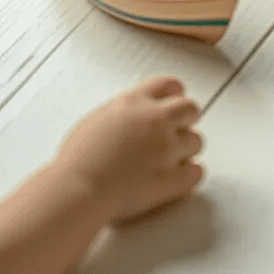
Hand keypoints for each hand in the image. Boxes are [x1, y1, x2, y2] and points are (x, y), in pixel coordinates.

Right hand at [56, 77, 202, 223]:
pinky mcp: (173, 177)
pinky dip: (188, 177)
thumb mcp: (97, 120)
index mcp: (134, 102)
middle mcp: (155, 120)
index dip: (174, 95)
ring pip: (196, 141)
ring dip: (185, 151)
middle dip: (186, 120)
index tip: (171, 105)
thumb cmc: (77, 161)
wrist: (78, 189)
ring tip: (168, 162)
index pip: (170, 85)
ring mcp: (167, 148)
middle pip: (191, 109)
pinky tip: (175, 181)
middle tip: (175, 134)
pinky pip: (197, 172)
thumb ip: (122, 113)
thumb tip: (131, 119)